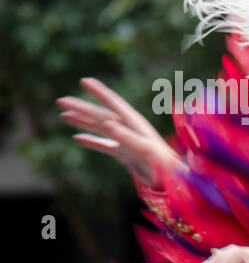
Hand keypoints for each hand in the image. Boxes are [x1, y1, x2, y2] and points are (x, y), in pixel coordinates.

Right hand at [57, 78, 182, 185]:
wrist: (173, 182)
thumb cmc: (163, 165)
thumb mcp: (144, 149)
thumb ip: (126, 137)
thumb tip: (107, 124)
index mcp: (135, 124)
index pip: (114, 104)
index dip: (100, 92)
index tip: (85, 80)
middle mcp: (130, 130)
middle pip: (101, 115)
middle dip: (82, 108)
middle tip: (60, 100)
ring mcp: (126, 141)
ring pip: (100, 128)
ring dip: (82, 122)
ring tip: (63, 115)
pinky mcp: (125, 155)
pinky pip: (105, 146)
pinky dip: (92, 142)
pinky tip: (77, 138)